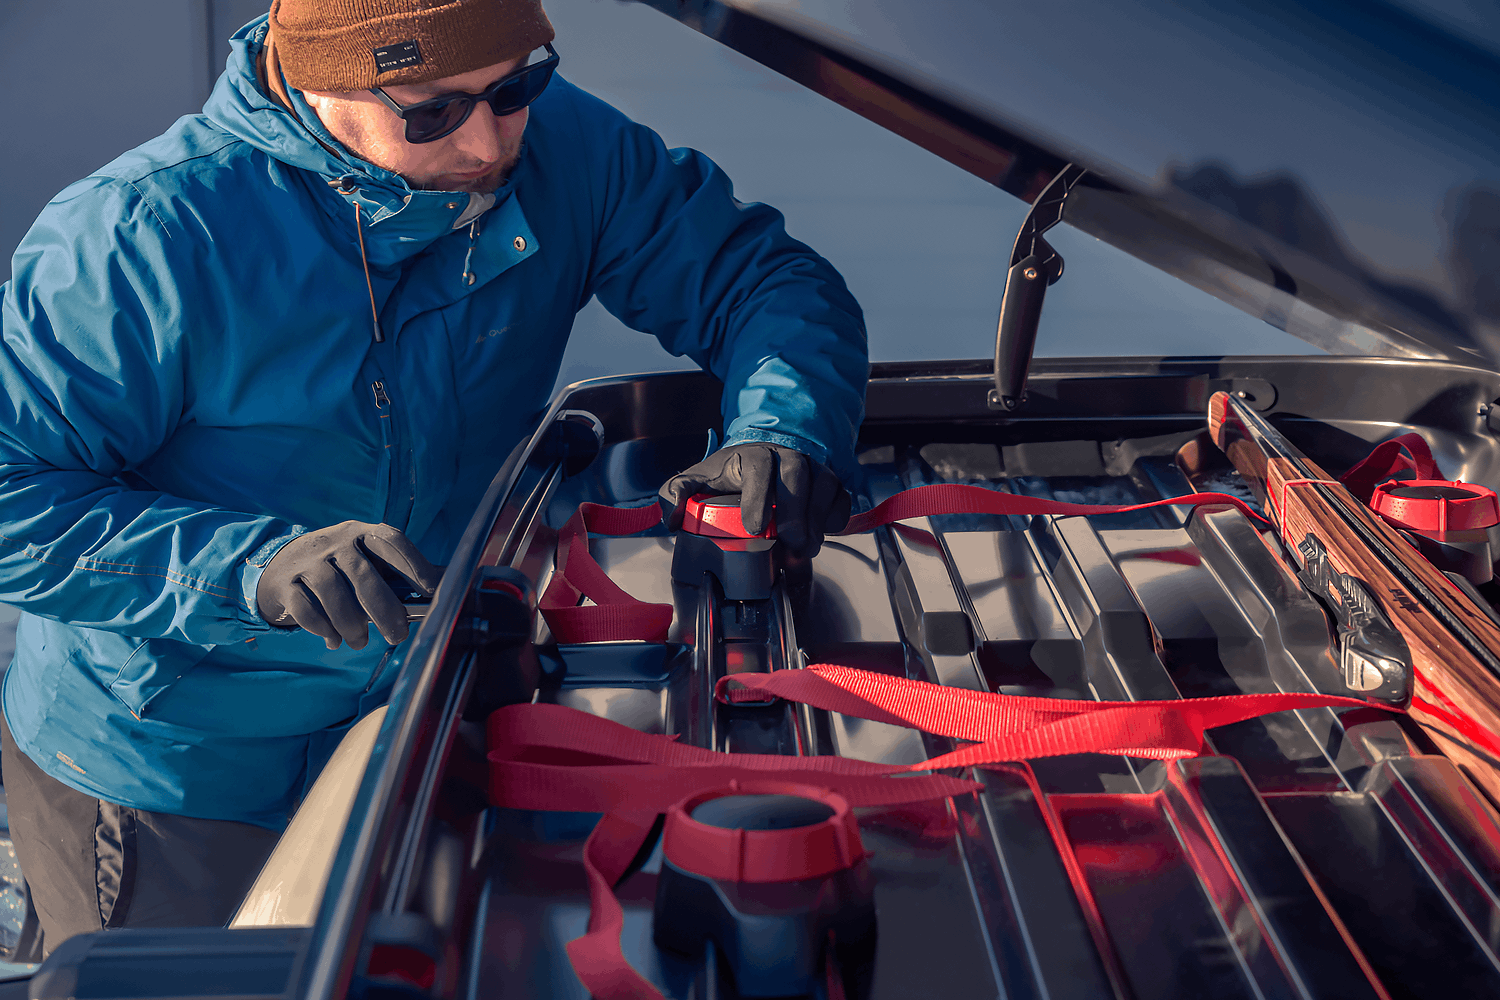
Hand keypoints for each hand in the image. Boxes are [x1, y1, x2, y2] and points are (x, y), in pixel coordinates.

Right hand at [256, 521, 442, 649]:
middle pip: (364, 575)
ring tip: (360, 642)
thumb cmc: (339, 567)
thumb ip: (403, 570)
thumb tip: (449, 582)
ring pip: (333, 594)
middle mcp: (336, 543)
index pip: (392, 541)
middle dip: (384, 610)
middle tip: (397, 636)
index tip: (431, 590)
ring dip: (351, 625)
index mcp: (363, 534)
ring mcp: (309, 562)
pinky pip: (306, 609)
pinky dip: (323, 629)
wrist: (280, 567)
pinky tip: (334, 640)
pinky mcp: (286, 583)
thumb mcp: (368, 559)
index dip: (414, 564)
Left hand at [659, 443, 850, 557]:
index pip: (759, 467)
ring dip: (817, 517)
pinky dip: (836, 516)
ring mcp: (811, 467)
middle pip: (798, 474)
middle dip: (796, 511)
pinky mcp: (829, 483)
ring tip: (806, 547)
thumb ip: (677, 494)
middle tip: (790, 543)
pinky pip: (841, 495)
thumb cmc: (729, 475)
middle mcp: (785, 456)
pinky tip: (823, 534)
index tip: (754, 528)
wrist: (761, 460)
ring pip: (824, 483)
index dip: (759, 496)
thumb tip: (671, 520)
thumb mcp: (697, 480)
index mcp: (751, 455)